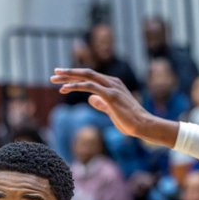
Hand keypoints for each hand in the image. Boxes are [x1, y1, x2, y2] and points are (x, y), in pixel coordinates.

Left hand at [50, 68, 176, 146]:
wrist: (144, 126)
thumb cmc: (131, 122)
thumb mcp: (112, 111)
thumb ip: (102, 104)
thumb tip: (91, 99)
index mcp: (113, 85)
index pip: (90, 77)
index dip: (75, 77)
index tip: (61, 79)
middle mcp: (112, 82)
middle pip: (86, 73)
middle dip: (69, 73)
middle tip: (53, 73)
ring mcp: (112, 87)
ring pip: (86, 76)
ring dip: (68, 77)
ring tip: (54, 79)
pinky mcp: (111, 95)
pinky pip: (90, 86)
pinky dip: (76, 86)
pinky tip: (65, 88)